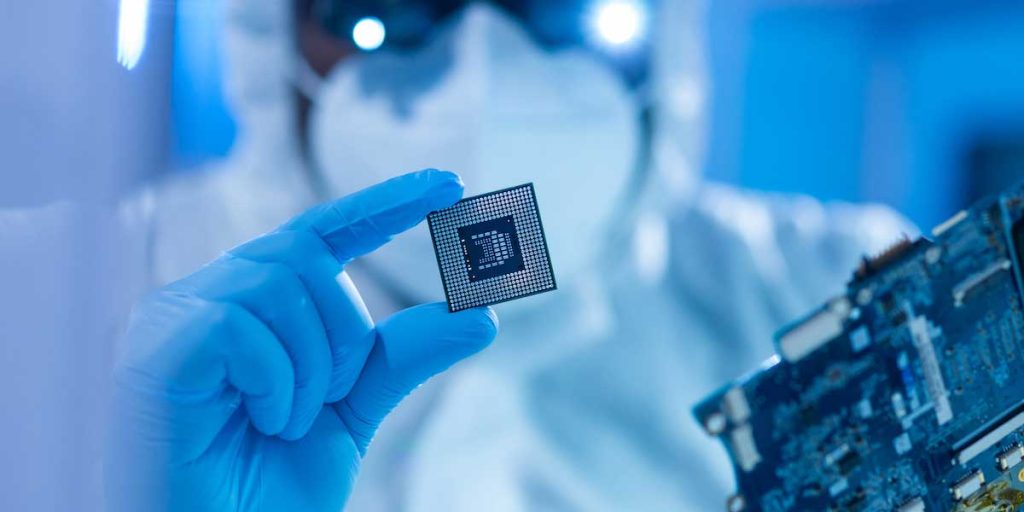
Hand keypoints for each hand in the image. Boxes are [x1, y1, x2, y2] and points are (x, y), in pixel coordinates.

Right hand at [106, 170, 497, 510]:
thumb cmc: (266, 484)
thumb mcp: (351, 410)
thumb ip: (402, 357)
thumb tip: (483, 313)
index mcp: (254, 303)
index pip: (324, 231)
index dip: (387, 202)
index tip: (451, 182)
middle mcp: (210, 294)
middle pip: (307, 255)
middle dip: (344, 333)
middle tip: (325, 401)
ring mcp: (174, 315)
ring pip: (278, 283)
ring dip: (311, 367)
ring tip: (288, 421)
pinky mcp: (155, 345)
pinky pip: (240, 326)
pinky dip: (277, 381)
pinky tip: (265, 421)